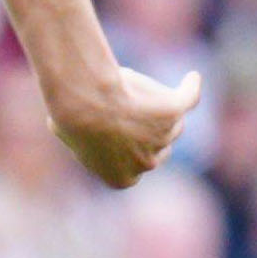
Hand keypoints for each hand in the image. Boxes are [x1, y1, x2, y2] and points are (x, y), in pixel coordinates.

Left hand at [42, 60, 199, 189]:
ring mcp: (164, 138)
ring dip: (165, 110)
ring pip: (172, 123)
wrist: (87, 103)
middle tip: (137, 113)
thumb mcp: (65, 133)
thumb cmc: (72, 120)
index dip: (128, 148)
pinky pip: (188, 100)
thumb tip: (70, 128)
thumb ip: (77, 137)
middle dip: (149, 134)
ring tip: (155, 91)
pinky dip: (189, 89)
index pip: (132, 164)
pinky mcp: (174, 113)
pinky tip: (190, 79)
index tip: (121, 133)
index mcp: (122, 178)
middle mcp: (148, 164)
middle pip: (157, 147)